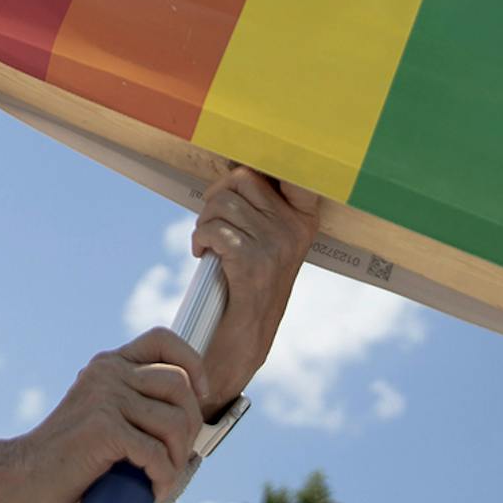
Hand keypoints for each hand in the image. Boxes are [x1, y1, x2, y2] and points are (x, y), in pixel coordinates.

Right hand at [14, 328, 205, 502]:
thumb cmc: (68, 453)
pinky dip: (163, 477)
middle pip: (179, 386)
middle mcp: (108, 372)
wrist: (21, 473)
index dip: (192, 363)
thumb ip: (131, 401)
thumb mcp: (101, 412)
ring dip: (178, 457)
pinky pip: (155, 453)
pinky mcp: (104, 428)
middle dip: (190, 426)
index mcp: (109, 363)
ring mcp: (105, 397)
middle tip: (176, 457)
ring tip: (162, 477)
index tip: (199, 395)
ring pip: (174, 422)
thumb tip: (188, 416)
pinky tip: (153, 490)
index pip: (164, 340)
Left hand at [190, 166, 322, 415]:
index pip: (286, 168)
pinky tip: (202, 255)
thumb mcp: (267, 242)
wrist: (244, 341)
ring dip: (204, 221)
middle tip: (211, 222)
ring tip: (208, 243)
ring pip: (222, 202)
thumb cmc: (248, 285)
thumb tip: (234, 167)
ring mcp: (276, 245)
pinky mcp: (252, 262)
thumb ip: (259, 208)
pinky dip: (199, 239)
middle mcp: (294, 229)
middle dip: (216, 196)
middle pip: (242, 178)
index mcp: (304, 220)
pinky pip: (213, 229)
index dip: (257, 161)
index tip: (240, 171)